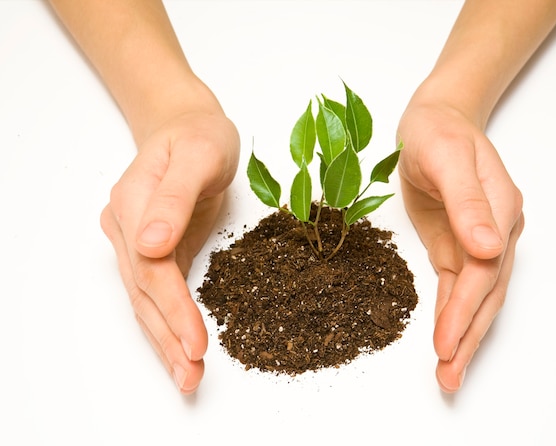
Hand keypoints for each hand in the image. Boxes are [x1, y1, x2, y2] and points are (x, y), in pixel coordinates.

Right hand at [100, 108, 239, 393]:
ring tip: (186, 376)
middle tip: (190, 376)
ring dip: (164, 340)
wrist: (188, 127)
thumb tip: (149, 245)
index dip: (174, 308)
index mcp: (133, 204)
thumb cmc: (198, 136)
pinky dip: (169, 322)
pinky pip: (158, 292)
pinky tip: (181, 348)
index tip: (196, 342)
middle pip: (144, 292)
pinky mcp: (154, 250)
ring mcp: (135, 241)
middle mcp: (126, 227)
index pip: (152, 268)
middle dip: (168, 337)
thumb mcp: (198, 154)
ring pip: (146, 299)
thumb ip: (174, 197)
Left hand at [397, 99, 523, 392]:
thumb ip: (467, 202)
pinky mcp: (457, 243)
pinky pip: (456, 284)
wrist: (434, 121)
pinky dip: (451, 312)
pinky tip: (446, 337)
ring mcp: (479, 239)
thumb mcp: (447, 156)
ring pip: (474, 296)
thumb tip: (489, 247)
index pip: (483, 271)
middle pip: (485, 293)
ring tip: (449, 372)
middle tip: (450, 377)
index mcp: (499, 210)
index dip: (464, 309)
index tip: (447, 343)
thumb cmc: (439, 132)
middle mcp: (495, 231)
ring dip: (463, 333)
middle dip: (468, 337)